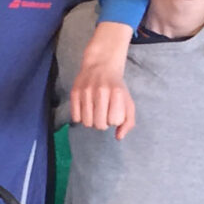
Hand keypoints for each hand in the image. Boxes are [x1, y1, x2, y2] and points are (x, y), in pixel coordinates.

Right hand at [71, 20, 138, 136]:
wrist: (101, 65)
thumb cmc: (116, 87)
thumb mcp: (128, 102)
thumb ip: (128, 122)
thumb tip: (119, 137)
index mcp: (117, 93)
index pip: (114, 121)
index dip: (113, 120)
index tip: (113, 113)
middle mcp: (101, 91)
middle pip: (99, 124)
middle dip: (102, 124)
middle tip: (103, 115)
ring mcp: (86, 91)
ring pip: (86, 122)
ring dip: (91, 121)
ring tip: (94, 112)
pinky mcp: (74, 92)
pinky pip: (75, 117)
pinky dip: (80, 117)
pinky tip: (86, 109)